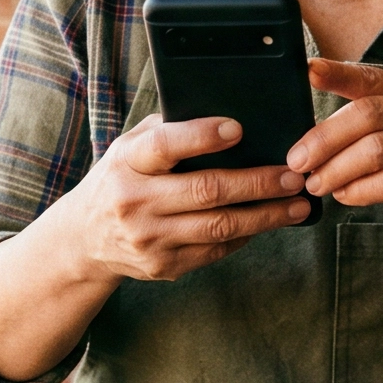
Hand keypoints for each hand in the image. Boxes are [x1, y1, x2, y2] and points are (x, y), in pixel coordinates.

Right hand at [56, 115, 311, 282]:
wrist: (84, 239)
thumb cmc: (121, 179)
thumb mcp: (130, 148)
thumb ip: (169, 131)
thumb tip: (229, 116)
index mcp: (127, 162)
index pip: (165, 145)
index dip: (202, 136)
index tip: (238, 129)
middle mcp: (135, 202)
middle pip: (206, 191)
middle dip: (258, 183)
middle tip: (293, 175)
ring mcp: (149, 239)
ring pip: (219, 227)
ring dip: (266, 216)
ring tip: (298, 205)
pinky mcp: (163, 266)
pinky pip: (215, 250)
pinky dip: (246, 235)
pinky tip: (268, 222)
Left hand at [287, 59, 382, 243]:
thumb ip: (367, 126)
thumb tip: (308, 137)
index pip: (370, 78)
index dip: (337, 73)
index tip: (307, 71)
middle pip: (367, 115)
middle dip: (324, 138)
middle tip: (297, 161)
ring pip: (376, 150)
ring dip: (337, 169)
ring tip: (316, 185)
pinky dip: (359, 191)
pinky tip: (344, 196)